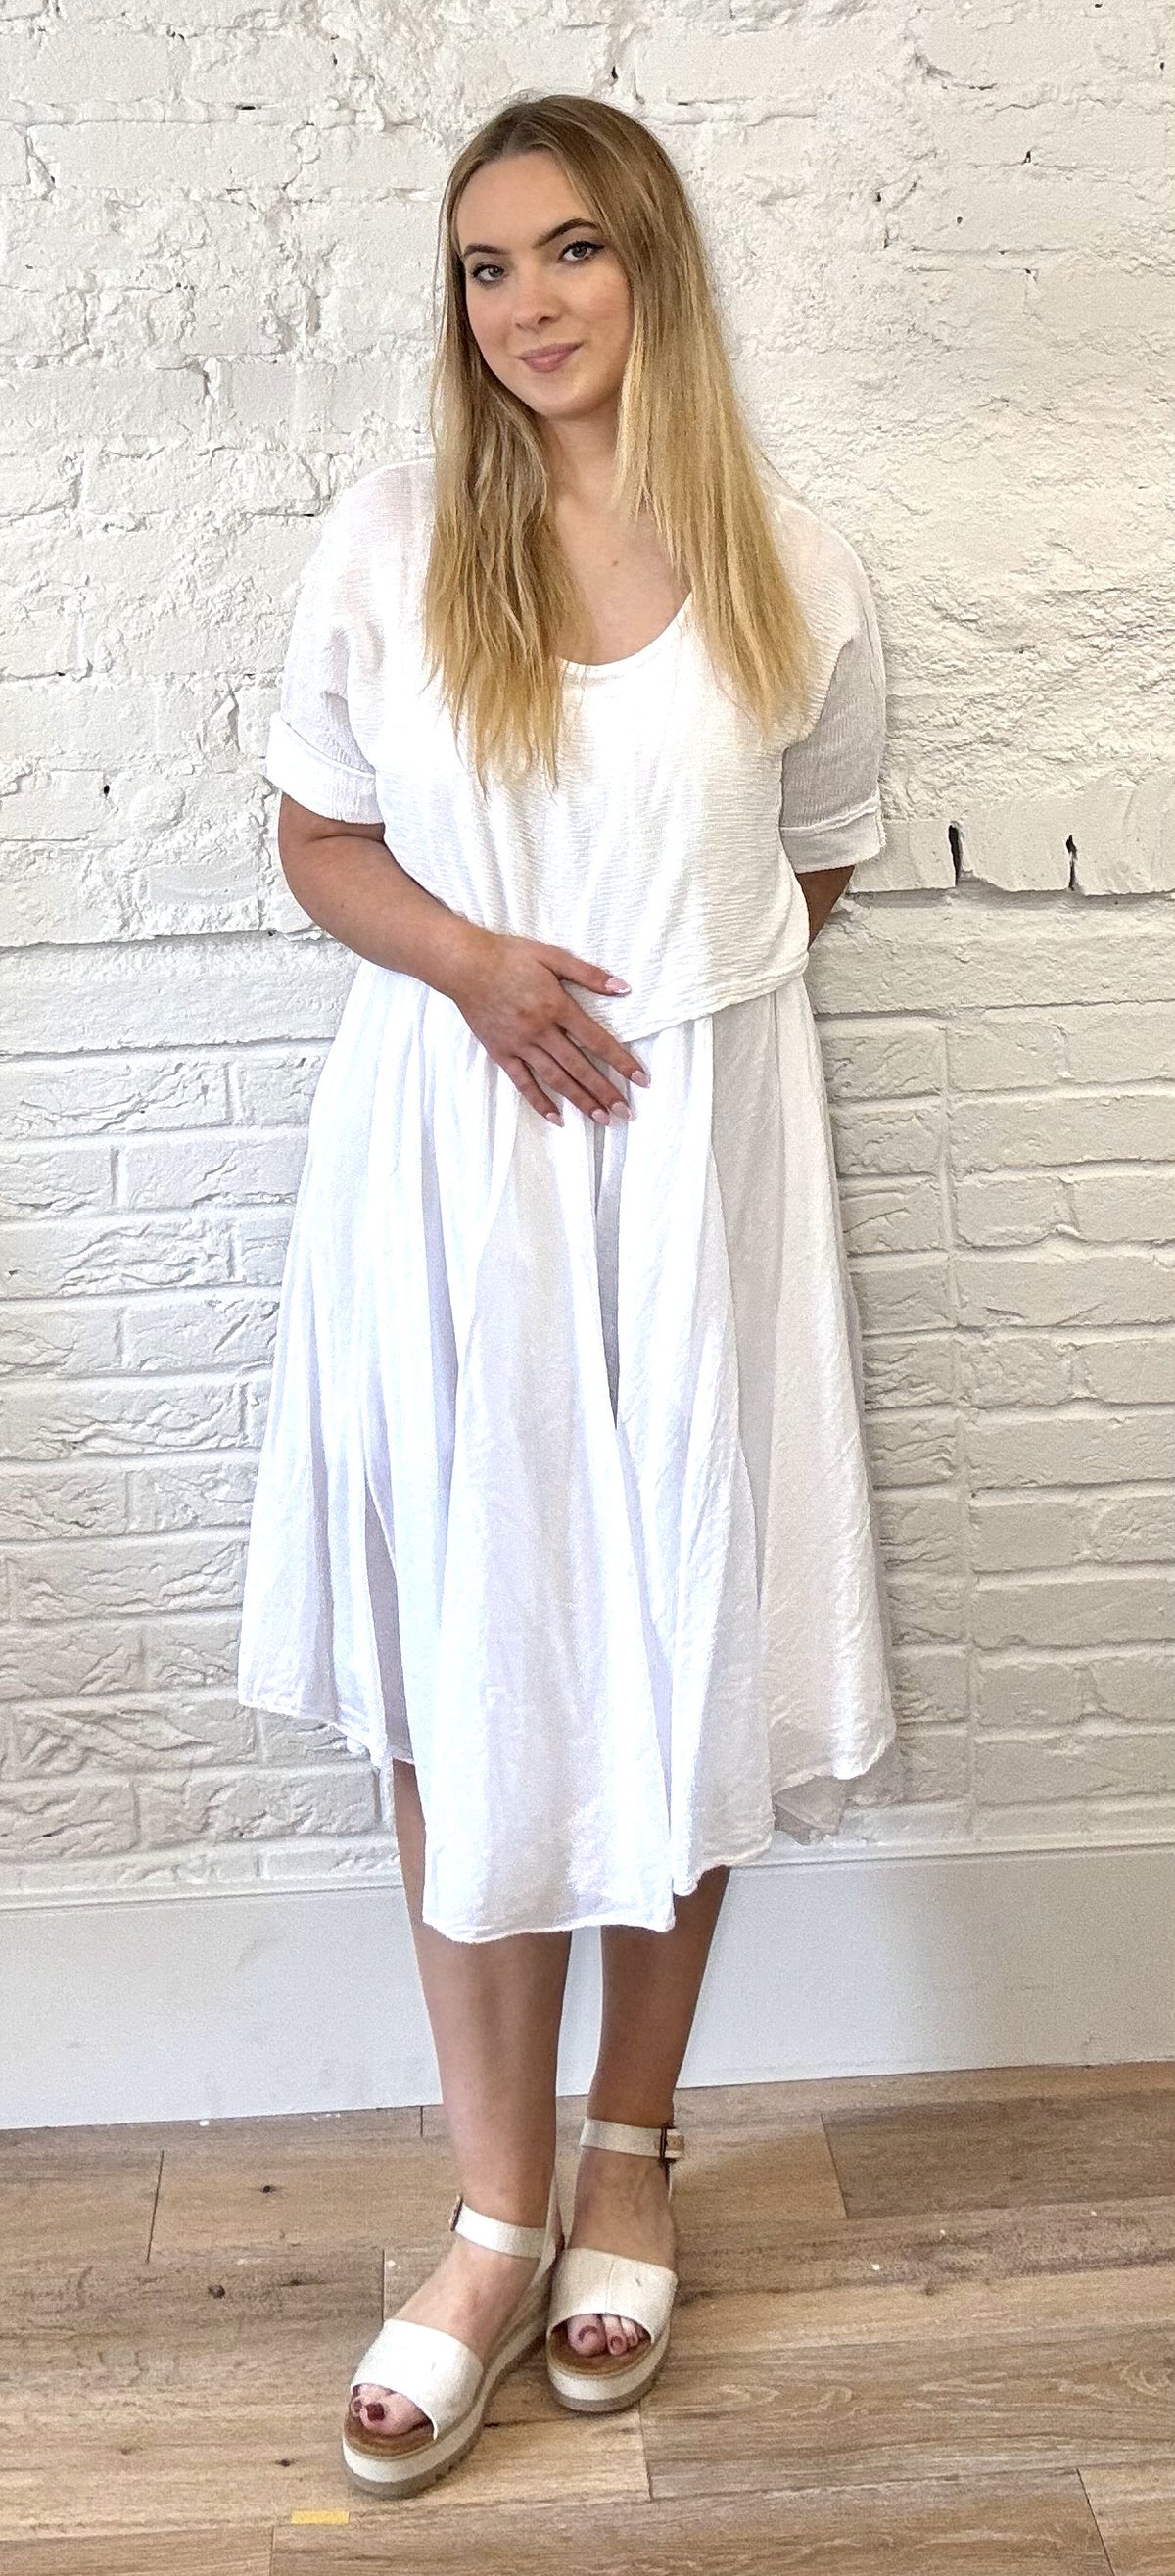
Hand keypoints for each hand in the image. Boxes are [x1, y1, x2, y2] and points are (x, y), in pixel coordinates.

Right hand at [447, 926, 649, 1125]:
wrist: (465, 965)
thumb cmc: (510, 957)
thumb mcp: (553, 956)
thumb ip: (588, 974)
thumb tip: (623, 988)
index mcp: (557, 1006)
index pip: (597, 1040)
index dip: (621, 1061)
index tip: (641, 1080)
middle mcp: (541, 1030)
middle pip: (579, 1066)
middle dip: (605, 1091)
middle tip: (625, 1113)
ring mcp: (520, 1045)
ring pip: (555, 1079)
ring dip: (580, 1100)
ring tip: (600, 1119)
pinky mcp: (501, 1053)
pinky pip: (523, 1083)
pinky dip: (540, 1102)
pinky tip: (557, 1118)